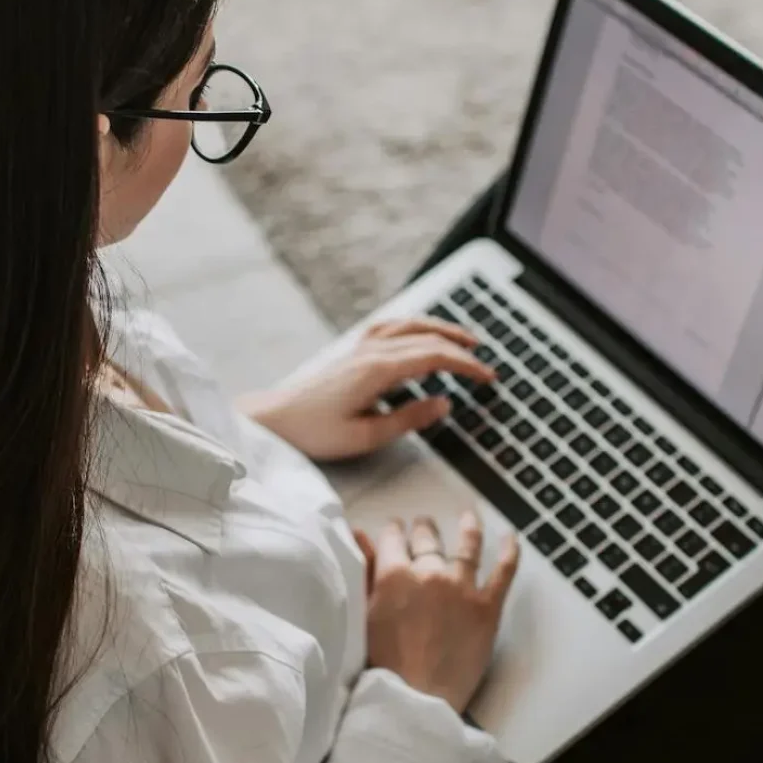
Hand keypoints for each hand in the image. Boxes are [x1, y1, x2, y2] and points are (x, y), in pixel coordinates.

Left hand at [236, 317, 496, 460]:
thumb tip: (443, 403)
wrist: (274, 420)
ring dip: (441, 329)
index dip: (466, 366)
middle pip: (427, 338)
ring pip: (410, 326)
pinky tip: (421, 332)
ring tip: (465, 339)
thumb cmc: (314, 432)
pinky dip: (414, 326)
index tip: (488, 377)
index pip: (434, 357)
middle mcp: (370, 351)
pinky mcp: (352, 351)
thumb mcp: (366, 436)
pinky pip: (390, 327)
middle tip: (485, 364)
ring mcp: (360, 347)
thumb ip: (409, 418)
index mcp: (378, 370)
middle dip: (461, 348)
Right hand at [361, 512, 518, 714]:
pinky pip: (503, 572)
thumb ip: (364, 571)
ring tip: (467, 518)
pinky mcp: (487, 608)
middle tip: (423, 526)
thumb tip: (359, 535)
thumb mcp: (364, 613)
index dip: (394, 532)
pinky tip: (510, 538)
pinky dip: (509, 551)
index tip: (396, 530)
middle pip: (427, 538)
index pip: (394, 538)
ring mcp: (461, 588)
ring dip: (467, 528)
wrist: (414, 700)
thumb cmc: (383, 664)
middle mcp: (429, 573)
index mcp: (393, 574)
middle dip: (424, 530)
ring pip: (466, 546)